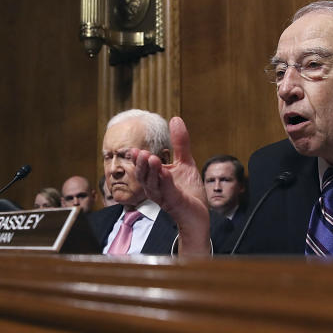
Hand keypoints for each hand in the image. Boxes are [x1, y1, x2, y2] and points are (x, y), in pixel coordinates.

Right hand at [131, 117, 210, 255]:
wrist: (198, 214)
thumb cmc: (189, 191)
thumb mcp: (185, 162)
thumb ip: (180, 143)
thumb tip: (175, 118)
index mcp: (155, 179)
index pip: (143, 168)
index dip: (137, 160)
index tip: (134, 149)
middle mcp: (156, 189)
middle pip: (143, 177)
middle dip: (141, 165)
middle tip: (140, 152)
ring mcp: (165, 197)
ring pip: (153, 185)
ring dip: (151, 171)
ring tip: (151, 157)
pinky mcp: (175, 203)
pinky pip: (168, 192)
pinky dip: (166, 182)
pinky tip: (165, 172)